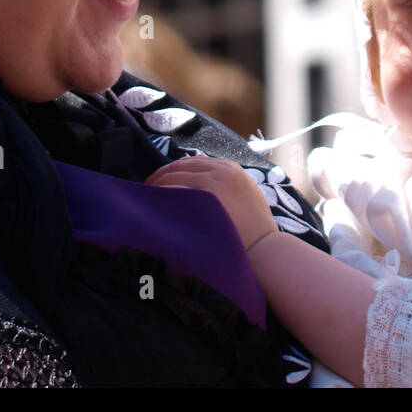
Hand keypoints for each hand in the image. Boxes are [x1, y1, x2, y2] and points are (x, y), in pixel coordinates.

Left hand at [146, 157, 277, 250]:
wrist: (264, 250)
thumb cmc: (254, 231)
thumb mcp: (245, 197)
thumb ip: (226, 184)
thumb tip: (199, 176)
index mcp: (231, 168)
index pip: (192, 162)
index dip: (173, 171)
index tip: (160, 183)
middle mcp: (222, 169)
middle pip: (180, 165)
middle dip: (161, 176)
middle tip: (147, 190)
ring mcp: (214, 180)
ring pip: (173, 175)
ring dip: (157, 185)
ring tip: (147, 199)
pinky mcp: (206, 194)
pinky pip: (174, 188)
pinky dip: (161, 194)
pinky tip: (153, 205)